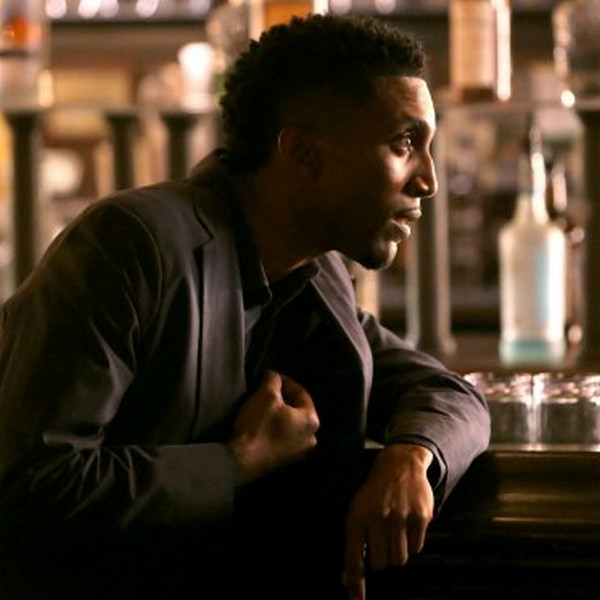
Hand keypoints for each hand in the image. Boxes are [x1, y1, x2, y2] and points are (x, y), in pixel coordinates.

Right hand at [229, 370, 319, 483]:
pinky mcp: (284, 461)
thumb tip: (273, 376)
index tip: (271, 377)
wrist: (241, 461)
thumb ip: (273, 380)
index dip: (286, 382)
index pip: (302, 393)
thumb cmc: (258, 426)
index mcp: (311, 422)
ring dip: (278, 414)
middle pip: (298, 410)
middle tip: (266, 391)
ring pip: (290, 424)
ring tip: (262, 406)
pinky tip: (261, 424)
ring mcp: (298, 453)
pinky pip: (283, 437)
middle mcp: (310, 438)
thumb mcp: (265, 395)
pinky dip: (275, 428)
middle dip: (282, 398)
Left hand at [342, 444, 434, 599]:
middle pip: (381, 564)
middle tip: (383, 541)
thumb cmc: (374, 494)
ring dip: (398, 552)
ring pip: (400, 559)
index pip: (355, 558)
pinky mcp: (420, 516)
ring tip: (395, 533)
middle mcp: (377, 518)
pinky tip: (408, 526)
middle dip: (382, 558)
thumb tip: (346, 581)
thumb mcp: (357, 512)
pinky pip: (417, 548)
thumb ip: (353, 547)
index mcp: (357, 517)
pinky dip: (413, 543)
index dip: (356, 582)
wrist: (399, 464)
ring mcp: (400, 517)